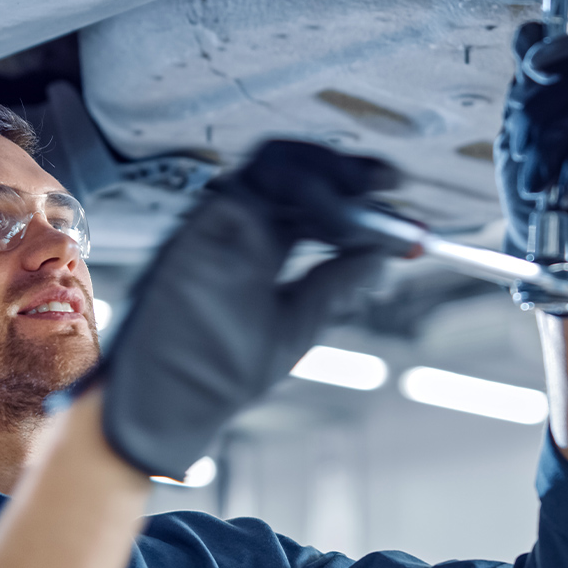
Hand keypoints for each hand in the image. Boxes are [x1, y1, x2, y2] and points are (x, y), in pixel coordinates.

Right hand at [88, 141, 394, 479]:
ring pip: (276, 164)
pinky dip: (299, 192)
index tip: (396, 191)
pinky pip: (251, 186)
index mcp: (262, 245)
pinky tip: (332, 222)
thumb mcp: (297, 323)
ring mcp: (218, 224)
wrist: (172, 403)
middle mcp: (240, 227)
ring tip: (362, 204)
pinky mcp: (200, 227)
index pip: (312, 197)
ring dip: (327, 176)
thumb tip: (383, 252)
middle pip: (298, 169)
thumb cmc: (220, 372)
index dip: (355, 189)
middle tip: (389, 181)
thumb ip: (336, 283)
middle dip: (348, 170)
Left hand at [494, 24, 567, 309]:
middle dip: (534, 121)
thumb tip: (530, 32)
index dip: (555, 49)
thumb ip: (525, 95)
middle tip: (522, 163)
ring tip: (537, 189)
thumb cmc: (536, 208)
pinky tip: (566, 196)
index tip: (531, 68)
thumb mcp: (518, 144)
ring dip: (549, 153)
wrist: (555, 263)